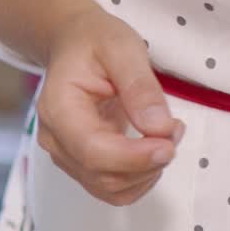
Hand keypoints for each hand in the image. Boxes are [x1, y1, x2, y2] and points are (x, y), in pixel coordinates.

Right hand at [36, 6, 184, 205]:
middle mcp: (54, 139)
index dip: (134, 157)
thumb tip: (159, 129)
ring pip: (109, 188)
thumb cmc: (94, 42)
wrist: (72, 46)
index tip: (170, 143)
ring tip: (166, 135)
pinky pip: (111, 188)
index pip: (92, 151)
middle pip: (101, 176)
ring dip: (147, 172)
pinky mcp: (80, 163)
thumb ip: (141, 87)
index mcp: (58, 108)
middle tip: (175, 129)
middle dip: (148, 163)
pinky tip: (152, 149)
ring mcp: (64, 154)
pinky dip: (140, 177)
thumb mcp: (123, 48)